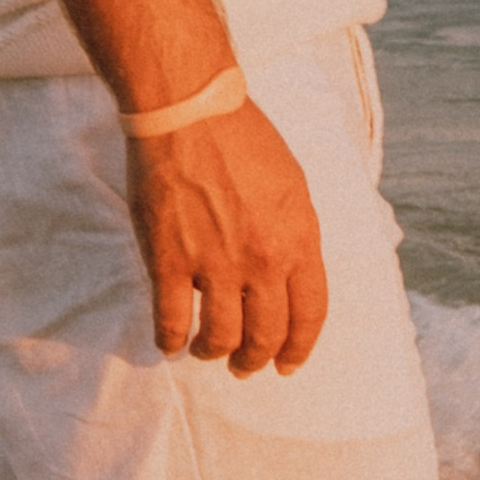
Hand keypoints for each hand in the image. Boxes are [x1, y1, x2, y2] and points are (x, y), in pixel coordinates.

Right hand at [125, 99, 327, 376]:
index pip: (310, 313)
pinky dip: (170, 340)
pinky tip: (169, 343)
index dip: (300, 347)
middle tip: (245, 366)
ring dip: (214, 352)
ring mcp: (216, 264)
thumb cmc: (241, 138)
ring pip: (221, 337)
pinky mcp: (170, 262)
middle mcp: (263, 260)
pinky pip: (171, 320)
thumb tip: (290, 271)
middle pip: (267, 334)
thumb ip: (295, 232)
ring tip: (206, 351)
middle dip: (256, 358)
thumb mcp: (292, 184)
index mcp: (299, 239)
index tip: (288, 364)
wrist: (189, 113)